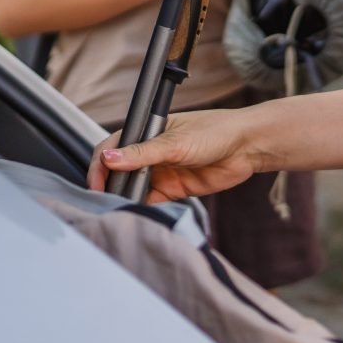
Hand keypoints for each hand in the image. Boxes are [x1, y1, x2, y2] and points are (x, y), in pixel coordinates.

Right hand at [91, 107, 261, 201]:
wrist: (247, 147)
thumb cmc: (215, 131)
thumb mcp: (176, 142)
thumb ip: (143, 153)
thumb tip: (110, 159)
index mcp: (147, 132)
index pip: (112, 148)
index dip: (99, 165)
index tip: (96, 183)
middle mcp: (150, 152)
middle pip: (118, 170)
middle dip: (108, 184)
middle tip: (104, 200)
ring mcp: (160, 171)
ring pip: (132, 187)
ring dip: (125, 197)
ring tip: (120, 208)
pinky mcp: (173, 189)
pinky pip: (151, 201)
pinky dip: (143, 207)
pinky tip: (139, 212)